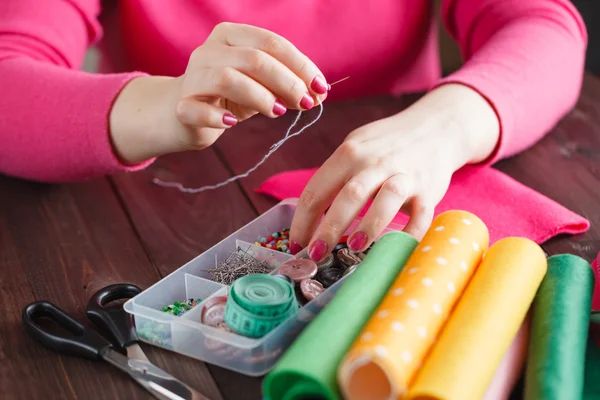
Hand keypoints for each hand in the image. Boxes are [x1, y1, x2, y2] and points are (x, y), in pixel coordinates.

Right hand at [109, 23, 327, 163]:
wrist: (183, 115)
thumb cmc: (229, 96)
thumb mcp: (261, 86)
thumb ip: (287, 85)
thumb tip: (320, 94)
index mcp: (231, 35)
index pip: (272, 43)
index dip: (301, 65)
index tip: (322, 88)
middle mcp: (209, 51)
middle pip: (254, 59)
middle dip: (287, 82)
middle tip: (307, 103)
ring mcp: (192, 78)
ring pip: (228, 79)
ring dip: (261, 97)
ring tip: (279, 112)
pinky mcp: (182, 107)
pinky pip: (198, 110)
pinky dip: (219, 118)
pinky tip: (233, 124)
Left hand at [288, 84, 499, 260]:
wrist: (435, 129)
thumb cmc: (385, 146)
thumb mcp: (355, 148)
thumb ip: (335, 177)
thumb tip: (309, 217)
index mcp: (349, 154)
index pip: (317, 189)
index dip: (303, 220)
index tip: (296, 244)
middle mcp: (375, 162)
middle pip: (349, 196)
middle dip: (329, 228)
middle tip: (316, 254)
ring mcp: (404, 175)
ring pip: (386, 200)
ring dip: (369, 225)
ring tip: (354, 247)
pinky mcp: (428, 190)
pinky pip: (421, 215)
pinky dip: (410, 234)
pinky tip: (396, 249)